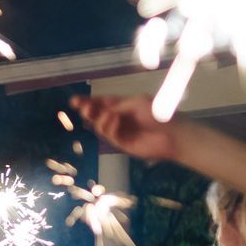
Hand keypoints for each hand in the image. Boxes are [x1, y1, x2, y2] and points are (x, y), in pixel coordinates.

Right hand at [69, 93, 186, 160]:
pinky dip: (109, 126)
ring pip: (100, 126)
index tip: (74, 101)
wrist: (171, 134)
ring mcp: (118, 132)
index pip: (101, 103)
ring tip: (107, 114)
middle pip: (96, 115)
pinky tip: (115, 119)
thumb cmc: (157, 114)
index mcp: (122, 106)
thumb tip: (102, 109)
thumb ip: (118, 105)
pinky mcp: (121, 144)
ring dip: (99, 118)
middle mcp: (117, 118)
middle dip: (88, 111)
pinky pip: (109, 135)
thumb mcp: (136, 102)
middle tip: (84, 108)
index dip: (87, 101)